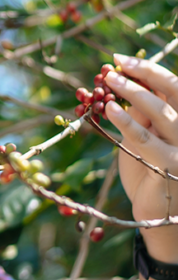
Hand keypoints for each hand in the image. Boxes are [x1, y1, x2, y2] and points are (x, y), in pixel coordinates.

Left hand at [104, 54, 177, 261]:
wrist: (160, 219)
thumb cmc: (149, 178)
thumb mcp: (142, 145)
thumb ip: (139, 121)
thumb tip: (120, 92)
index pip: (173, 87)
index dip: (148, 70)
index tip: (121, 59)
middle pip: (172, 91)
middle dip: (143, 74)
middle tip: (114, 64)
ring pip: (160, 111)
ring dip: (132, 93)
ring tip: (108, 81)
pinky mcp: (171, 166)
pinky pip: (146, 139)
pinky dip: (127, 122)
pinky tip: (109, 110)